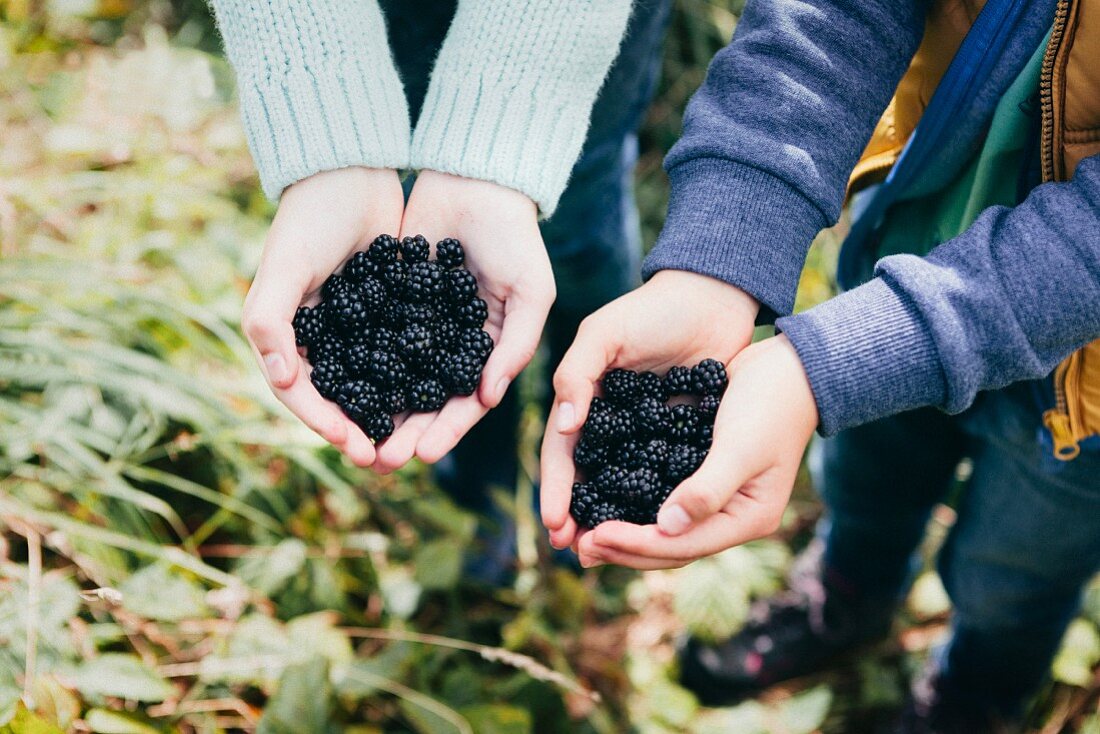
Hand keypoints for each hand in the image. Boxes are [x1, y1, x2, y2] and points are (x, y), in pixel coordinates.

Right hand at [241, 166, 403, 466]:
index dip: (326, 422)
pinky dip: (419, 375)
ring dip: (393, 412)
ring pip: (378, 381)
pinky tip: (441, 397)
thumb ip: (271, 322)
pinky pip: (405, 352)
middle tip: (388, 459)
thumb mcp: (284, 267)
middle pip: (343, 396)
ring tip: (415, 441)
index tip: (354, 445)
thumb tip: (284, 379)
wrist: (349, 173)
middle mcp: (324, 337)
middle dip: (363, 429)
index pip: (304, 392)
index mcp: (289, 334)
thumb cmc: (308, 219)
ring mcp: (359, 326)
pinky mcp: (392, 310)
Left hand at [372, 171, 555, 471]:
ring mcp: (416, 324)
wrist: (476, 181)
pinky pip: (368, 337)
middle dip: (405, 431)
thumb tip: (488, 398)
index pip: (465, 401)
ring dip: (376, 407)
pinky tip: (336, 386)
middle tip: (382, 459)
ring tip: (355, 435)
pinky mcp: (386, 298)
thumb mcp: (531, 292)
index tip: (424, 454)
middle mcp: (449, 344)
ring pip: (392, 376)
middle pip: (423, 398)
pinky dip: (354, 363)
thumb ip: (515, 345)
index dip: (446, 430)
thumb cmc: (515, 237)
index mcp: (486, 349)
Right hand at [540, 270, 759, 549]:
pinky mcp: (680, 436)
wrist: (715, 297)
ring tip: (609, 554)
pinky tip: (658, 531)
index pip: (563, 452)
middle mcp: (611, 421)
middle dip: (579, 516)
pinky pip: (664, 477)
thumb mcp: (605, 333)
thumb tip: (565, 426)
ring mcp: (645, 432)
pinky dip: (657, 503)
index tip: (555, 523)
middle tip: (575, 551)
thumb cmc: (655, 310)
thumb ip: (578, 374)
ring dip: (615, 518)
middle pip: (590, 478)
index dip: (556, 487)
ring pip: (625, 486)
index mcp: (585, 398)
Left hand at [572, 334, 817, 568]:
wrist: (792, 367)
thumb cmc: (770, 404)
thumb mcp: (739, 447)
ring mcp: (719, 499)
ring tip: (587, 537)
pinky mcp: (704, 476)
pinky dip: (637, 505)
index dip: (636, 544)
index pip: (682, 544)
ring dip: (628, 533)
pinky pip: (665, 499)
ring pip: (666, 528)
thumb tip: (667, 526)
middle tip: (581, 548)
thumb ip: (706, 489)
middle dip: (626, 548)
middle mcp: (732, 517)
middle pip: (672, 546)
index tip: (595, 537)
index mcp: (747, 519)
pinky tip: (607, 502)